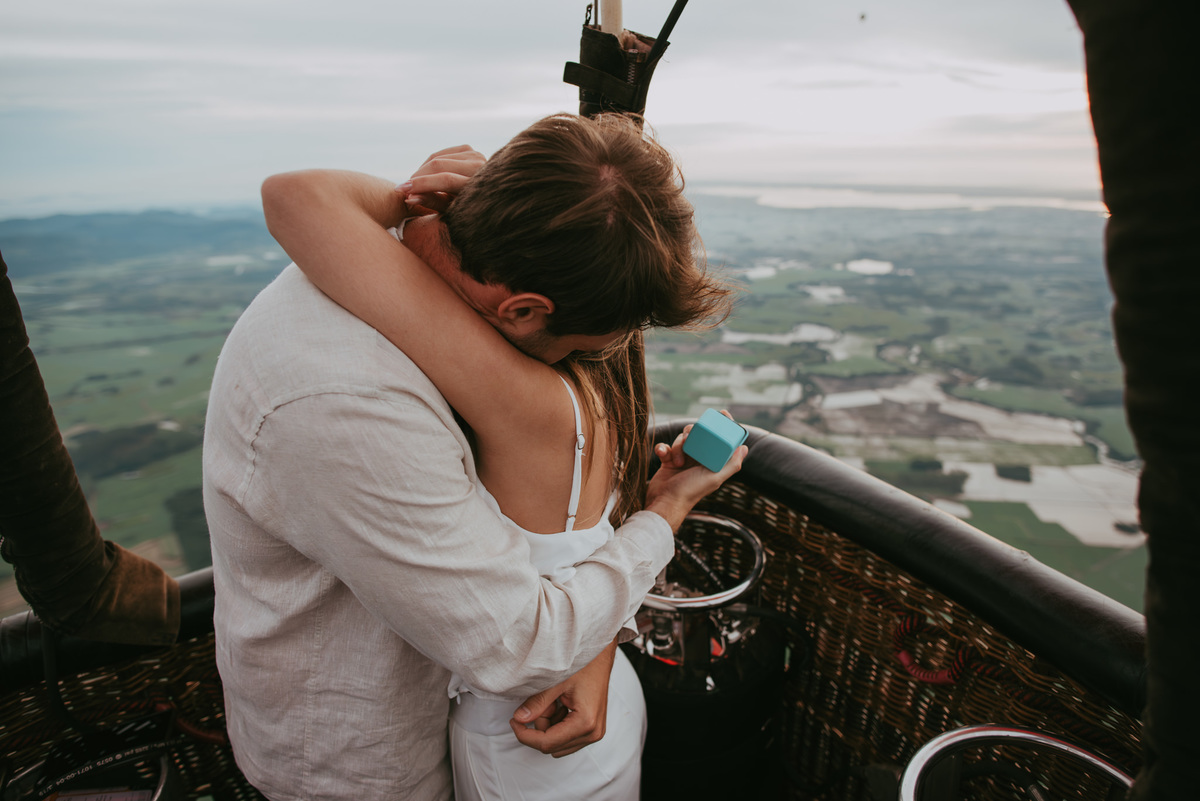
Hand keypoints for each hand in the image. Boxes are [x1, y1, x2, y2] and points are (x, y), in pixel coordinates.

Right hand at [397, 145, 486, 213]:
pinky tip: (424, 175)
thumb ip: (431, 202)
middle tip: (404, 189)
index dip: (421, 184)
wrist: (484, 197)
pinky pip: (440, 154)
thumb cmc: (466, 209)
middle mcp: (479, 165)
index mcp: (478, 184)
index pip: (445, 180)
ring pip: (437, 158)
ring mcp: (474, 155)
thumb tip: (409, 198)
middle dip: (417, 176)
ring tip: (414, 185)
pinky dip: (428, 164)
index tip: (401, 191)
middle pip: (439, 166)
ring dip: (421, 171)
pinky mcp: (468, 149)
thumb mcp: (450, 210)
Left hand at [509, 640, 616, 757]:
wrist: (601, 656)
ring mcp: (594, 732)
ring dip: (549, 725)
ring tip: (554, 700)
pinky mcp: (592, 728)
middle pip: (552, 745)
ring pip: (558, 743)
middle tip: (543, 701)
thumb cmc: (584, 663)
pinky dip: (557, 723)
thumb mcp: (556, 681)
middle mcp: (593, 733)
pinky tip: (561, 703)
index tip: (514, 721)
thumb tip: (519, 719)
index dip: (525, 735)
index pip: (547, 743)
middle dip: (541, 726)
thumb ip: (537, 703)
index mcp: (586, 723)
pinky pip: (567, 737)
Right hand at [645, 411, 747, 529]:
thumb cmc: (691, 492)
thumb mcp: (714, 478)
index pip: (721, 440)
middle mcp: (699, 460)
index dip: (724, 425)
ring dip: (677, 445)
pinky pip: (666, 446)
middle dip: (693, 433)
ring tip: (677, 460)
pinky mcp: (669, 460)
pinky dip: (663, 448)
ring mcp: (684, 459)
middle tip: (689, 439)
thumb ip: (731, 465)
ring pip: (682, 438)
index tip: (723, 413)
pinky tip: (663, 454)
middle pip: (699, 434)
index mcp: (712, 462)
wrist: (665, 502)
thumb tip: (744, 448)